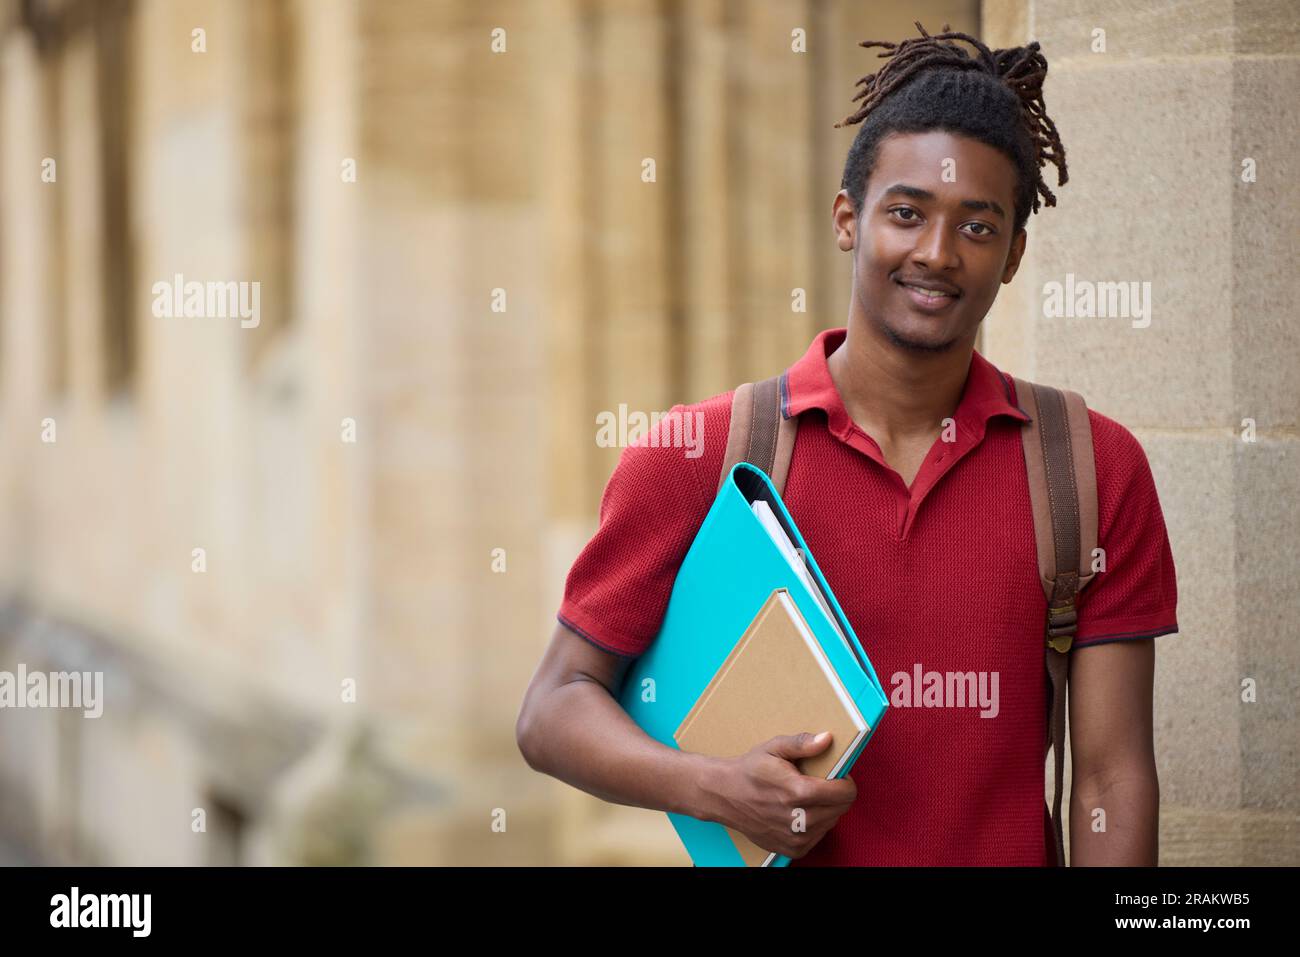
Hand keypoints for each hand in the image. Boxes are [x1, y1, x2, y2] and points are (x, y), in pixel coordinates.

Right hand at [701, 731, 857, 859]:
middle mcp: (800, 820)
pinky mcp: (792, 849)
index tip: (835, 775)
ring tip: (806, 797)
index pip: (845, 793)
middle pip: (842, 808)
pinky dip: (816, 824)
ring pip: (832, 822)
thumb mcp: (773, 748)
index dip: (844, 781)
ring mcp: (796, 838)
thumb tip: (827, 739)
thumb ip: (802, 743)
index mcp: (798, 792)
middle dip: (836, 794)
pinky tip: (800, 812)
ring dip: (827, 809)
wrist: (723, 795)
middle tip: (817, 783)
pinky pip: (819, 836)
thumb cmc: (749, 771)